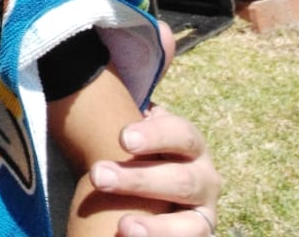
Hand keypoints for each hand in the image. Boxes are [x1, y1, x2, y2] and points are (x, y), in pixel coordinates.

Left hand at [89, 103, 220, 236]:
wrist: (158, 186)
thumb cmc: (139, 151)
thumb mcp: (137, 132)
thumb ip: (123, 113)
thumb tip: (94, 78)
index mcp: (190, 144)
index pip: (181, 134)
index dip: (154, 135)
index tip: (122, 138)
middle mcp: (205, 179)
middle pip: (180, 180)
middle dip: (138, 180)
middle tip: (98, 176)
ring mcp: (204, 213)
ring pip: (192, 225)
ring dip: (158, 228)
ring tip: (124, 228)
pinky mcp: (197, 235)